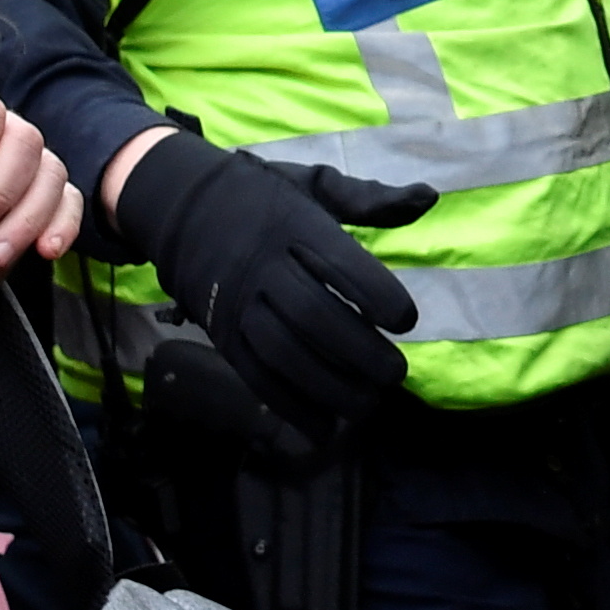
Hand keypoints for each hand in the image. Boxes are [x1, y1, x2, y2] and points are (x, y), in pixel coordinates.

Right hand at [106, 128, 436, 444]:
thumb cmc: (263, 198)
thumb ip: (370, 198)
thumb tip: (429, 198)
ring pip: (282, 354)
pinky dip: (290, 406)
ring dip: (329, 388)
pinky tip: (324, 426)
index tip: (406, 319)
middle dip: (359, 353)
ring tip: (368, 405)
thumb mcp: (314, 182)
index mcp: (293, 225)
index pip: (338, 263)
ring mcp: (237, 305)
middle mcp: (263, 267)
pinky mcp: (222, 336)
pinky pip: (254, 376)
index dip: (376, 294)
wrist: (180, 208)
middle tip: (396, 375)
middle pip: (312, 316)